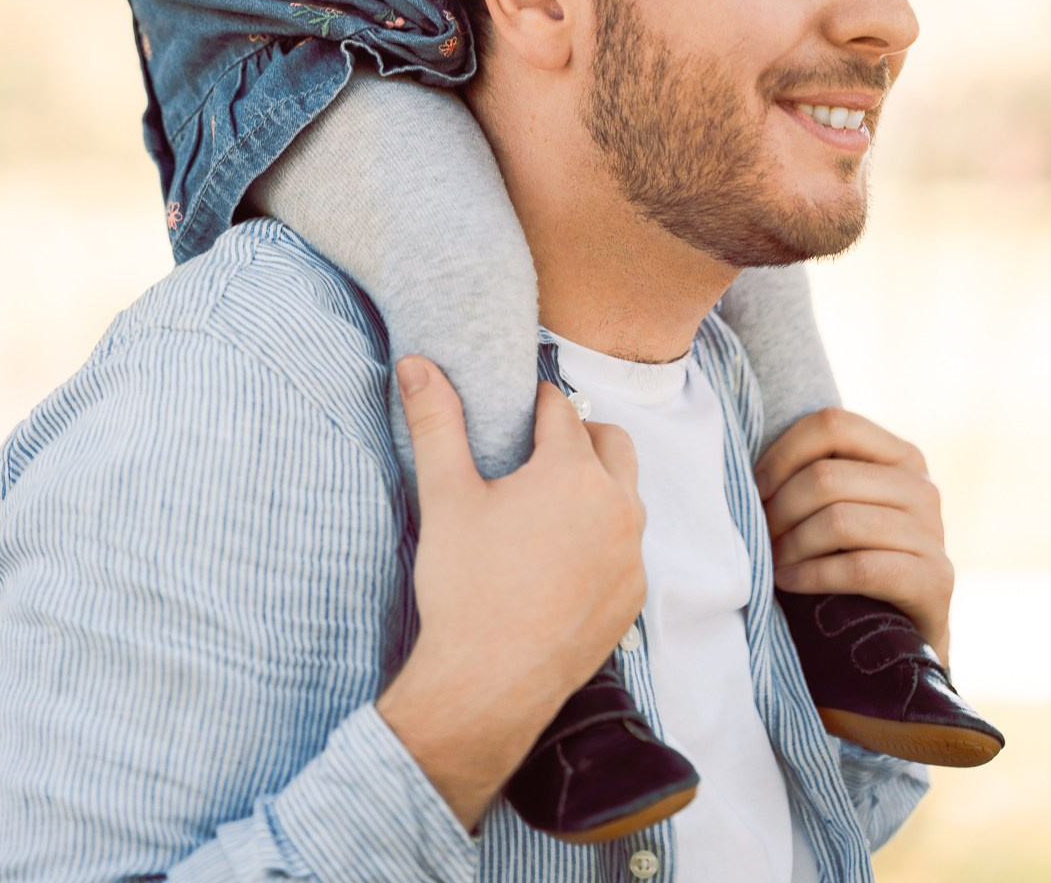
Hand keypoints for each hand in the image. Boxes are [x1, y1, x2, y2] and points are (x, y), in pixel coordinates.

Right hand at [376, 359, 645, 829]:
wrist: (486, 687)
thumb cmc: (465, 588)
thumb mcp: (445, 495)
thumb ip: (436, 421)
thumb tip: (417, 364)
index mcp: (574, 473)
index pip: (560, 410)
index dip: (532, 406)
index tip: (511, 414)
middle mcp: (618, 507)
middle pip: (609, 441)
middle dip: (577, 435)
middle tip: (532, 453)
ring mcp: (632, 556)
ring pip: (626, 492)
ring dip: (596, 483)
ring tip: (547, 500)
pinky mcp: (633, 597)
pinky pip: (628, 545)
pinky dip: (603, 534)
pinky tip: (561, 553)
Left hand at [755, 408, 953, 667]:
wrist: (906, 632)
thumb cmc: (857, 557)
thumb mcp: (844, 504)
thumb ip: (817, 474)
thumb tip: (748, 466)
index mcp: (900, 455)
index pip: (831, 425)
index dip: (783, 454)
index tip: (756, 488)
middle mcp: (922, 488)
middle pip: (827, 477)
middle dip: (780, 508)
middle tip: (761, 535)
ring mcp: (933, 534)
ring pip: (839, 521)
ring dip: (792, 545)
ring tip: (773, 561)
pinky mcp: (934, 580)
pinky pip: (859, 568)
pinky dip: (813, 575)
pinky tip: (790, 582)